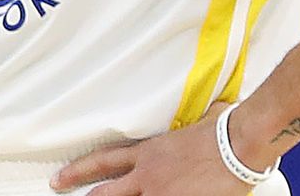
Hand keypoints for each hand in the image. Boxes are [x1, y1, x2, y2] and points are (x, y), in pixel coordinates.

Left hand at [52, 104, 264, 194]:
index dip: (79, 170)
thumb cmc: (221, 130)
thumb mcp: (195, 120)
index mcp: (147, 153)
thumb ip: (191, 123)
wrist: (238, 146)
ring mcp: (162, 194)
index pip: (104, 161)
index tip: (61, 178)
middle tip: (63, 192)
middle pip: (107, 192)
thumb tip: (209, 111)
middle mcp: (148, 175)